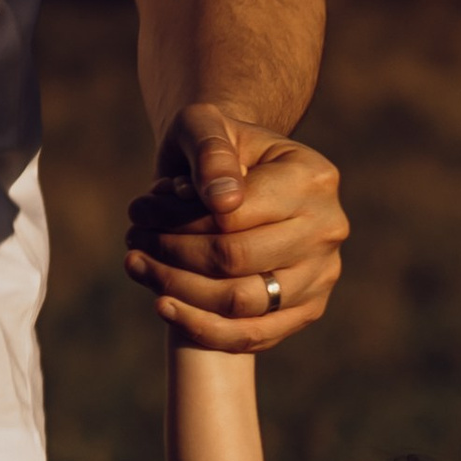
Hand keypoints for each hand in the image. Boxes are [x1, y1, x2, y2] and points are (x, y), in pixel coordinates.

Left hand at [126, 102, 347, 350]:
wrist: (239, 176)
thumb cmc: (216, 148)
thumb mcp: (204, 125)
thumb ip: (210, 150)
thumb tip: (223, 202)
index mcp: (312, 178)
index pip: (235, 216)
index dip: (179, 220)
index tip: (139, 211)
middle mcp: (327, 228)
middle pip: (236, 260)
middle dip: (172, 253)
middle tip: (133, 240)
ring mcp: (322, 273)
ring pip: (241, 303)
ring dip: (179, 291)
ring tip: (138, 266)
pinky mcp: (307, 309)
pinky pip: (254, 336)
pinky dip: (203, 329)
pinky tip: (163, 306)